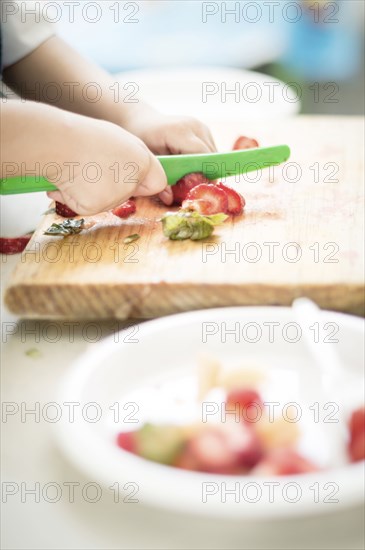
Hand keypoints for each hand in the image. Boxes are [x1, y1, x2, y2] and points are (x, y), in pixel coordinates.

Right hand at [47, 115, 166, 214]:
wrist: (56, 142)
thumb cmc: (84, 136)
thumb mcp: (119, 140)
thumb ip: (134, 160)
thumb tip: (137, 179)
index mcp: (141, 161)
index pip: (157, 183)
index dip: (145, 182)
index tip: (135, 180)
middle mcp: (131, 181)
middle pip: (129, 194)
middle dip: (116, 187)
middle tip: (94, 167)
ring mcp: (113, 196)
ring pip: (108, 202)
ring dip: (95, 192)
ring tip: (80, 171)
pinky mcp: (94, 207)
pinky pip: (88, 207)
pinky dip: (76, 198)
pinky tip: (69, 182)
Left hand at [123, 108, 216, 203]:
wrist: (142, 120)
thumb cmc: (141, 139)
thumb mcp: (147, 160)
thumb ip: (159, 179)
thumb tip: (170, 199)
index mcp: (178, 131)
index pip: (202, 154)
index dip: (203, 173)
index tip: (199, 189)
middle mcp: (193, 126)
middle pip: (210, 155)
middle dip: (205, 173)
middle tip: (195, 190)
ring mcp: (200, 126)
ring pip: (213, 154)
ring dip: (206, 167)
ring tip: (192, 178)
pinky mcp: (203, 130)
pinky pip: (210, 150)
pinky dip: (204, 162)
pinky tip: (191, 167)